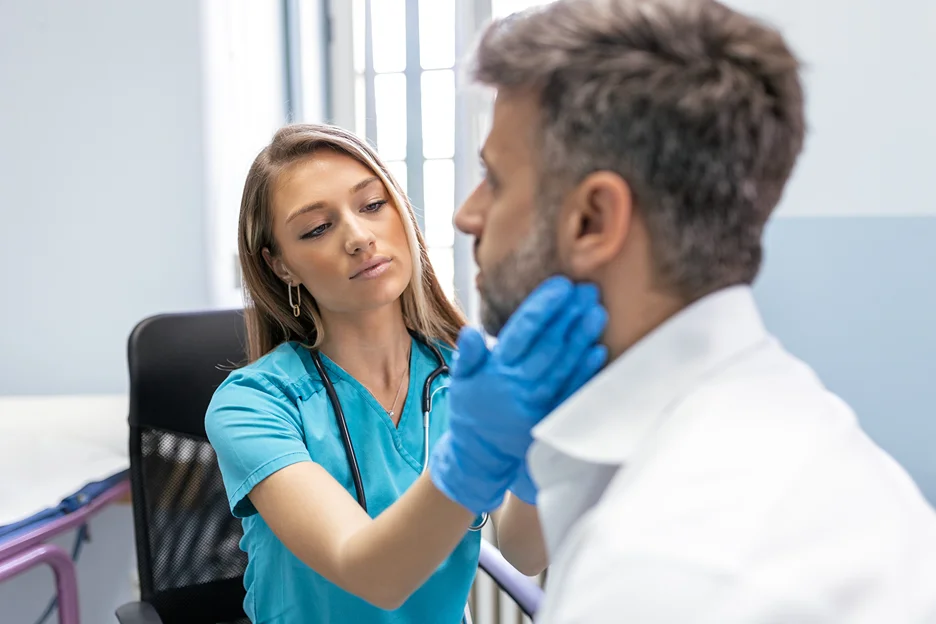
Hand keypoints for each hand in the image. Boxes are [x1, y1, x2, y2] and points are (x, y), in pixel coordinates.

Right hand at [429, 276, 607, 513]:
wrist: (481, 454)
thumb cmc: (472, 408)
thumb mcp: (460, 380)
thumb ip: (468, 355)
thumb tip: (470, 331)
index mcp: (496, 370)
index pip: (523, 331)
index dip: (544, 307)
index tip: (562, 284)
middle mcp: (518, 386)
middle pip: (549, 345)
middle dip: (569, 315)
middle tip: (587, 289)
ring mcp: (538, 403)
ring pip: (564, 365)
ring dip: (582, 337)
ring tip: (597, 310)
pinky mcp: (551, 418)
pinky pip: (571, 391)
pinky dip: (585, 371)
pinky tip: (598, 349)